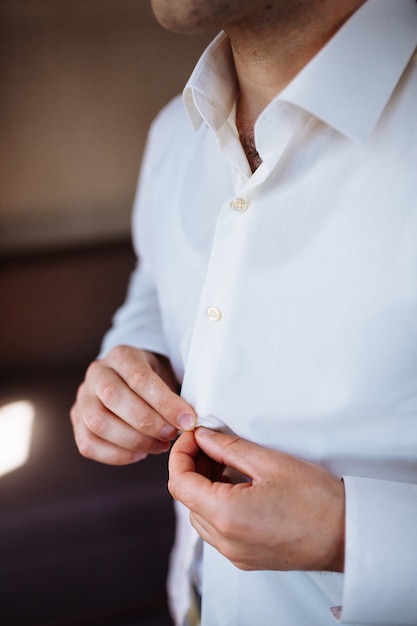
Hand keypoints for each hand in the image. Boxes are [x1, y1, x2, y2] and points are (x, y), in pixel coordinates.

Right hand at [70, 345, 195, 464]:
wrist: (128, 378)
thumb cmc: (152, 380)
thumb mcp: (164, 374)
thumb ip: (173, 395)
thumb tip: (187, 423)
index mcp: (121, 355)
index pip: (139, 378)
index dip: (165, 402)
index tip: (187, 421)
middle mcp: (96, 373)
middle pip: (113, 397)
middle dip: (147, 422)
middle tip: (171, 435)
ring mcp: (82, 397)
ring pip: (98, 423)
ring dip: (133, 440)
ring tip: (159, 446)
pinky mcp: (76, 421)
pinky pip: (89, 444)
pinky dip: (116, 455)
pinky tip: (140, 454)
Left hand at [168, 428, 344, 571]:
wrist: (348, 535)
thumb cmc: (317, 499)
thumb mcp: (270, 461)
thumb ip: (228, 447)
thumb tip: (203, 436)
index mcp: (226, 516)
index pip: (180, 482)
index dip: (180, 454)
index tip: (193, 435)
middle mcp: (225, 541)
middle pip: (187, 498)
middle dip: (192, 466)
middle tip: (211, 442)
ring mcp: (235, 553)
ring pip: (199, 514)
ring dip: (204, 485)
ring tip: (225, 461)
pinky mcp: (245, 557)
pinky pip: (216, 528)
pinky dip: (216, 503)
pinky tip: (237, 484)